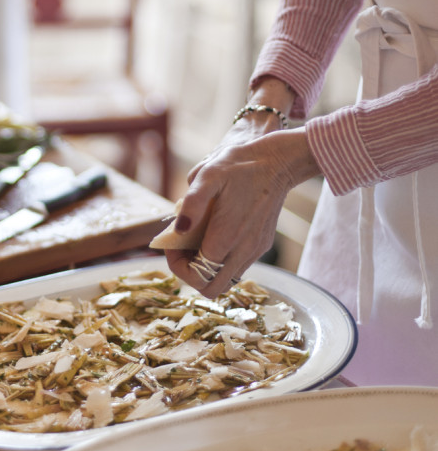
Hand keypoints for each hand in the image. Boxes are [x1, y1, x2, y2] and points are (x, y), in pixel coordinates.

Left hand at [164, 123, 319, 293]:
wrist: (278, 162)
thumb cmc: (240, 165)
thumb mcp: (209, 174)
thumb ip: (192, 203)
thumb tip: (178, 229)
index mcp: (227, 237)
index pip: (197, 276)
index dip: (177, 266)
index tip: (172, 242)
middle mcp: (243, 250)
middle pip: (211, 288)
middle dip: (189, 272)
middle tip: (181, 247)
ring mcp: (255, 250)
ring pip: (225, 280)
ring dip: (205, 268)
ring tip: (196, 241)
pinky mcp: (261, 245)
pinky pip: (236, 267)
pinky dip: (220, 261)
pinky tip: (213, 236)